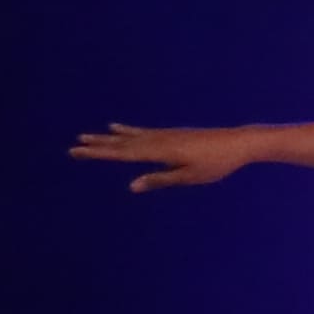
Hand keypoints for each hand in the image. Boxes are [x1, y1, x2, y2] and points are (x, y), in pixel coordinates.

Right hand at [69, 123, 258, 194]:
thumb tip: (131, 186)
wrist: (239, 143)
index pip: (122, 154)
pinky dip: (127, 131)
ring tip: (88, 135)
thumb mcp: (189, 176)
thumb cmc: (216, 164)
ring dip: (108, 137)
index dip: (99, 153)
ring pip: (130, 136)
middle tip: (74, 146)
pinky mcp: (172, 134)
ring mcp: (165, 134)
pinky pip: (143, 132)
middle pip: (122, 144)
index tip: (77, 151)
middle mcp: (159, 140)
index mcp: (160, 151)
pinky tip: (118, 127)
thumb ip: (159, 180)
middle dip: (98, 146)